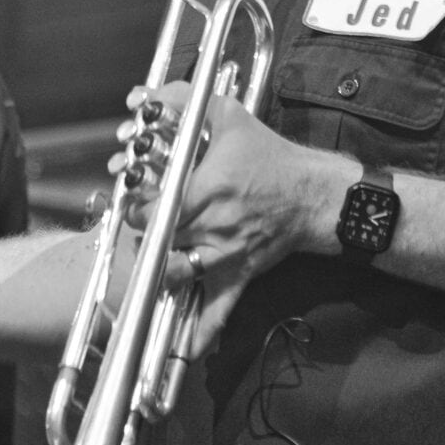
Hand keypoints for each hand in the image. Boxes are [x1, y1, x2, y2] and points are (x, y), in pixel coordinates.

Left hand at [124, 81, 350, 355]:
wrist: (313, 194)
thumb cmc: (270, 156)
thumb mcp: (231, 118)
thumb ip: (186, 101)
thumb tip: (146, 93)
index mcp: (209, 190)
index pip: (156, 206)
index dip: (136, 203)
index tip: (131, 193)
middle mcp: (213, 226)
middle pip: (161, 240)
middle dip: (143, 232)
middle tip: (138, 220)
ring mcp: (225, 255)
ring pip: (179, 275)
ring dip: (159, 272)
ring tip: (148, 262)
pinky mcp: (238, 275)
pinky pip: (218, 310)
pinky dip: (200, 333)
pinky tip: (183, 350)